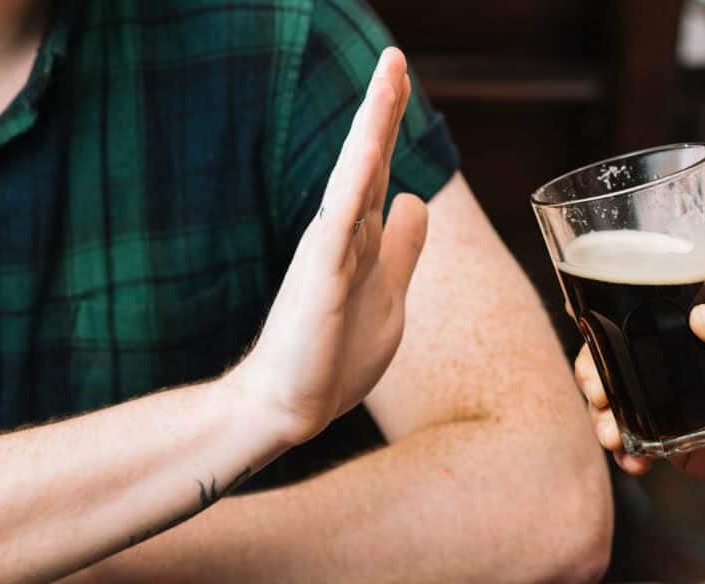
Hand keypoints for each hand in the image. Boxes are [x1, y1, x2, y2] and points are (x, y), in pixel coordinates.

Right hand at [229, 47, 428, 445]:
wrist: (289, 406)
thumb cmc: (332, 356)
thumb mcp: (388, 294)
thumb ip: (401, 247)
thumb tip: (415, 199)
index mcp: (357, 237)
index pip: (380, 168)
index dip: (391, 124)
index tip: (399, 76)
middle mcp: (340, 234)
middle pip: (367, 158)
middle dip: (383, 106)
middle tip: (395, 55)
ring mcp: (328, 251)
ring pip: (355, 176)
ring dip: (373, 124)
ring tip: (389, 73)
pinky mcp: (320, 277)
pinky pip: (341, 219)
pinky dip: (356, 180)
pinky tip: (370, 145)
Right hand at [572, 295, 704, 508]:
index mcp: (704, 323)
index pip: (642, 310)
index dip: (607, 322)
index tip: (593, 339)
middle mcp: (681, 359)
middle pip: (616, 357)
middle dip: (593, 375)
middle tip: (599, 394)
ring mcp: (674, 401)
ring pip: (616, 400)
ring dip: (600, 416)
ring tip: (610, 434)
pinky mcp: (675, 440)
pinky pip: (634, 442)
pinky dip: (623, 452)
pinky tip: (634, 462)